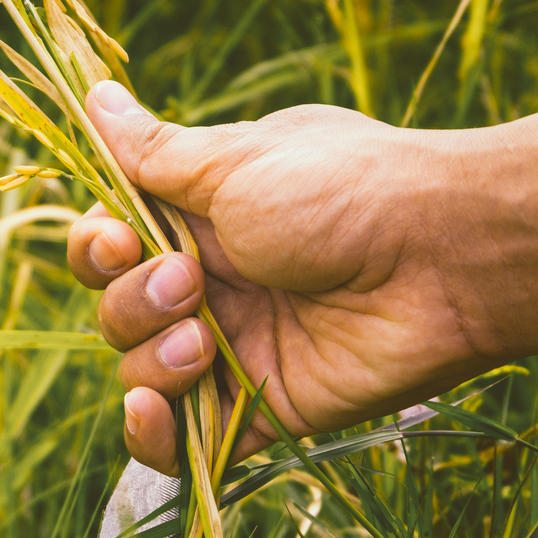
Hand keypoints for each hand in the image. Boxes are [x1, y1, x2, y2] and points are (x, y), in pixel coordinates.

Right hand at [67, 81, 510, 473]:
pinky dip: (154, 437)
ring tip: (204, 340)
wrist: (441, 259)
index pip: (111, 249)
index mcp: (201, 222)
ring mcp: (237, 351)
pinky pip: (187, 442)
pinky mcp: (261, 409)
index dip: (96, 253)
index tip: (120, 242)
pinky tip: (152, 412)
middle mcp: (213, 287)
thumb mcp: (238, 162)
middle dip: (134, 303)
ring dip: (151, 361)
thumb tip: (96, 95)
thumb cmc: (343, 192)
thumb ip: (157, 153)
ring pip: (142, 375)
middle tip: (190, 283)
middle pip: (118, 313)